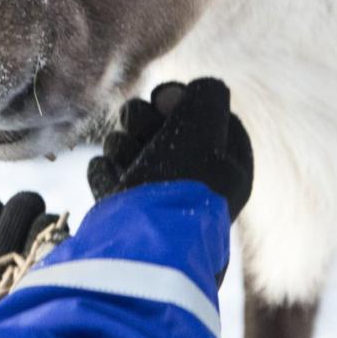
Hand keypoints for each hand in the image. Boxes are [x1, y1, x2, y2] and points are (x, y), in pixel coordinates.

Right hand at [87, 78, 253, 220]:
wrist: (139, 244)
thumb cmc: (177, 182)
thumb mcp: (202, 124)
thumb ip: (205, 94)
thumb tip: (185, 93)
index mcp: (228, 165)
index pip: (208, 113)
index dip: (182, 99)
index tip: (165, 99)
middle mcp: (195, 180)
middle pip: (162, 125)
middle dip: (143, 120)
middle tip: (139, 128)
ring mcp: (157, 195)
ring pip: (131, 145)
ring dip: (122, 145)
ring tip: (125, 162)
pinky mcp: (124, 207)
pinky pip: (109, 171)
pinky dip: (108, 175)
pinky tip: (113, 187)